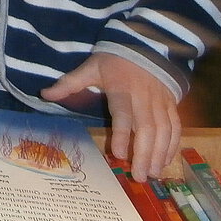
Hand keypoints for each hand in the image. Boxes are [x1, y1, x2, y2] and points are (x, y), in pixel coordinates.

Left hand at [41, 53, 179, 182]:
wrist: (144, 43)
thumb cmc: (114, 60)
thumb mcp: (91, 67)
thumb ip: (70, 83)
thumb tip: (44, 94)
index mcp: (121, 89)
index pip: (123, 114)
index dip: (121, 134)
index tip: (117, 154)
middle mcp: (143, 97)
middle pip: (147, 128)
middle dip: (144, 154)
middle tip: (139, 177)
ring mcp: (160, 101)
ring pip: (164, 130)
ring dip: (160, 153)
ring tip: (153, 174)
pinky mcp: (171, 103)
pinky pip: (175, 126)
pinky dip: (173, 144)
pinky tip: (166, 161)